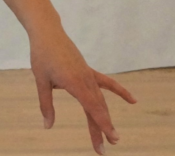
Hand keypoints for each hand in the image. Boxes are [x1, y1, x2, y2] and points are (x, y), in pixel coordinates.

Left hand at [29, 25, 136, 153]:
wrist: (47, 32)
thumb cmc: (42, 55)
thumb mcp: (41, 80)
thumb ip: (46, 104)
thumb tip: (47, 126)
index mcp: (74, 82)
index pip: (92, 108)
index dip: (102, 124)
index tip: (111, 139)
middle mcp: (85, 79)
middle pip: (97, 108)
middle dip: (101, 129)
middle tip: (103, 150)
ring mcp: (88, 74)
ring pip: (101, 99)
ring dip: (106, 118)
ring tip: (112, 137)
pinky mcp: (88, 70)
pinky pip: (107, 82)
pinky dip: (119, 91)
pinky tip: (133, 100)